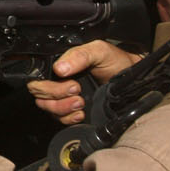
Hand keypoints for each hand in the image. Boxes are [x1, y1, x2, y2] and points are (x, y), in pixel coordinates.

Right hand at [26, 41, 142, 124]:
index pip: (37, 77)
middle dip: (57, 96)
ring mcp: (63, 97)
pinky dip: (68, 118)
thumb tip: (60, 68)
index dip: (47, 84)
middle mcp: (58, 81)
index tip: (71, 83)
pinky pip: (59, 119)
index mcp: (60, 65)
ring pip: (47, 107)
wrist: (132, 80)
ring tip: (81, 102)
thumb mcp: (99, 51)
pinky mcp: (71, 112)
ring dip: (62, 108)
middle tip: (77, 91)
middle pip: (39, 94)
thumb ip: (79, 55)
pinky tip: (82, 113)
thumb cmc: (115, 62)